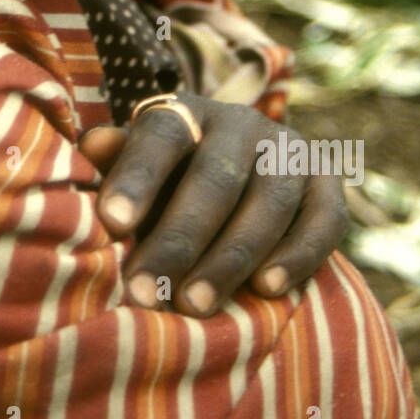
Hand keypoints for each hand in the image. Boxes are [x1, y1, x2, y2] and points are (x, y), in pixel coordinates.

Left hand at [78, 93, 348, 317]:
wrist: (244, 184)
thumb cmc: (169, 185)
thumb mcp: (139, 172)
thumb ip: (116, 164)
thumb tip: (91, 145)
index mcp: (187, 113)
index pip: (161, 136)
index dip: (137, 178)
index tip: (111, 224)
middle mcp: (242, 124)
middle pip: (215, 177)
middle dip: (178, 239)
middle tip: (145, 291)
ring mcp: (289, 151)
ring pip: (268, 202)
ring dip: (231, 257)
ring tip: (194, 305)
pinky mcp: (327, 184)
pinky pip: (323, 220)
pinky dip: (298, 255)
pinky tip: (267, 289)